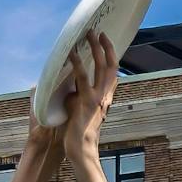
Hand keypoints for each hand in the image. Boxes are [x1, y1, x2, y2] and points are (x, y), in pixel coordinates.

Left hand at [57, 31, 117, 163]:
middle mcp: (105, 96)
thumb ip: (78, 95)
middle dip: (105, 46)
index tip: (105, 42)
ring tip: (88, 34)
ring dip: (95, 48)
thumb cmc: (77, 132)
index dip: (111, 56)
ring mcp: (97, 98)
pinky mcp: (87, 101)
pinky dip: (77, 62)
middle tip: (97, 32)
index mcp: (105, 98)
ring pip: (101, 66)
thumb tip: (70, 85)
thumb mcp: (80, 109)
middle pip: (111, 65)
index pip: (112, 73)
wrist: (80, 149)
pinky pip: (83, 77)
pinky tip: (71, 52)